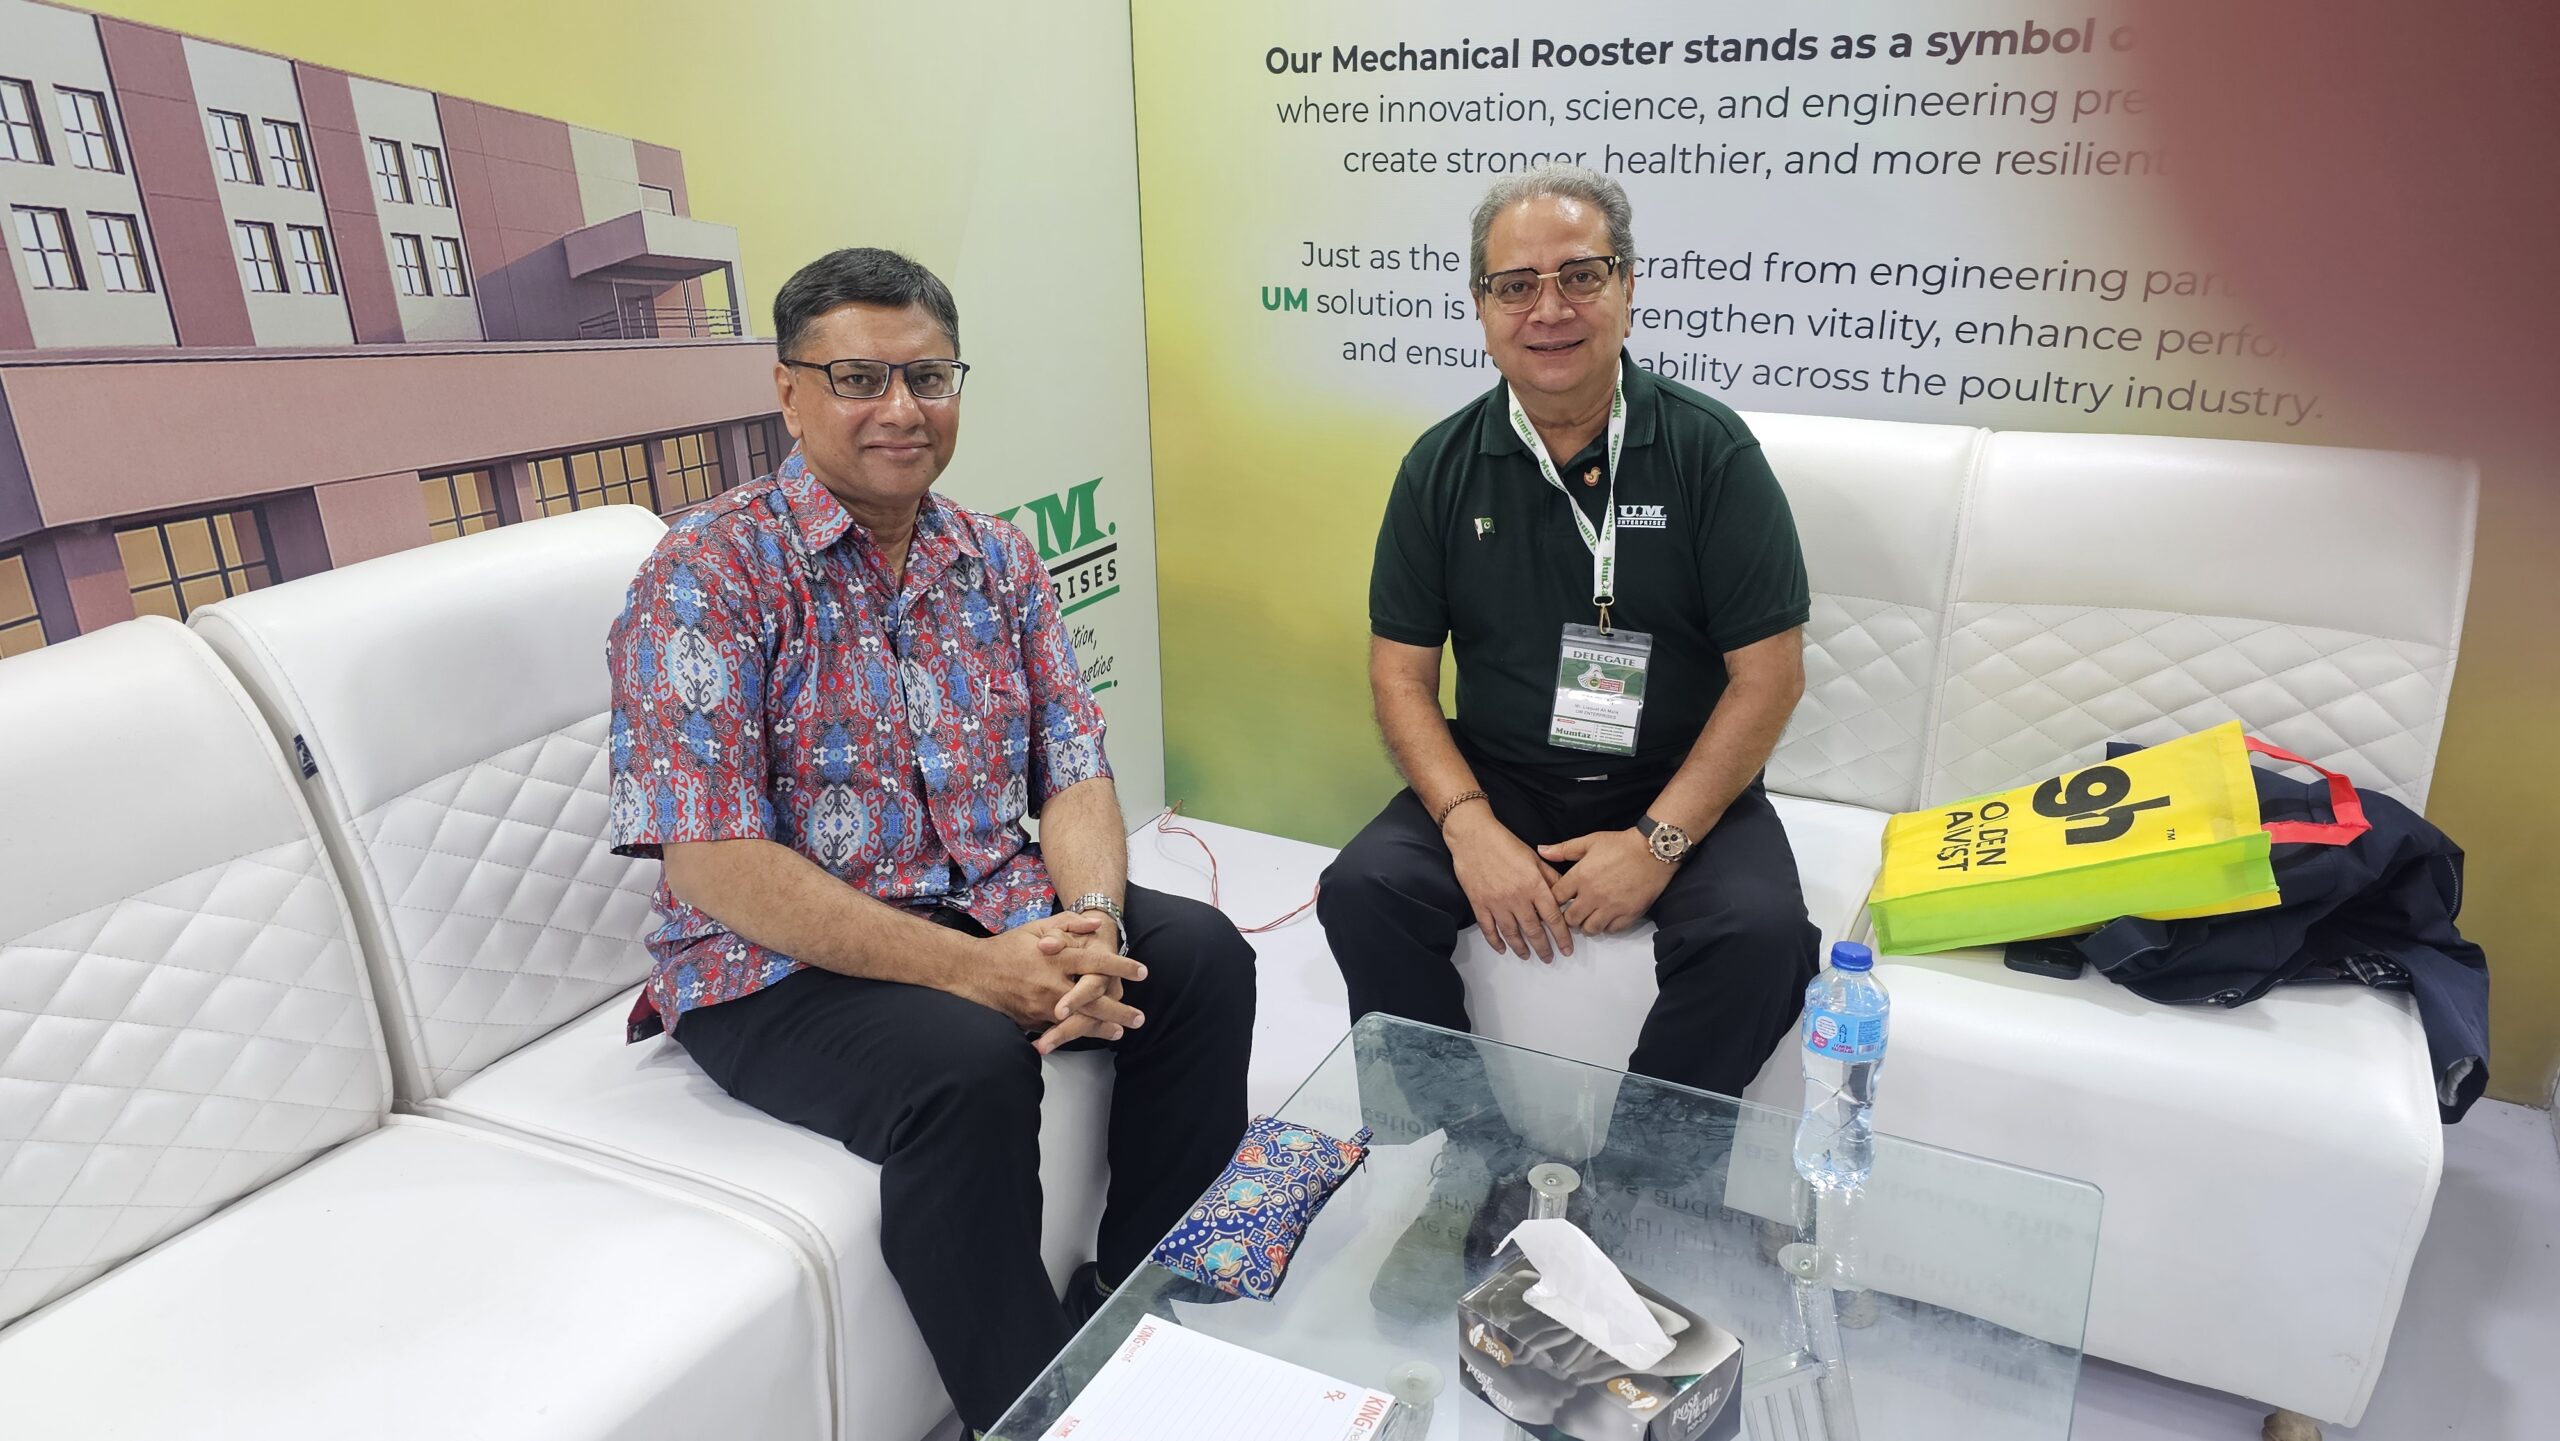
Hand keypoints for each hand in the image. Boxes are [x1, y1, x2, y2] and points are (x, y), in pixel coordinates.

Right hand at [968, 920, 1145, 1047]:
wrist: (972, 971)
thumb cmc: (1008, 946)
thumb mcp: (1038, 927)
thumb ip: (1069, 924)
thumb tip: (1098, 923)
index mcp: (1056, 958)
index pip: (1097, 962)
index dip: (1122, 967)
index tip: (1143, 972)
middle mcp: (1052, 983)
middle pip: (1094, 999)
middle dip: (1120, 1010)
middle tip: (1140, 1018)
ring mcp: (1041, 1005)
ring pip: (1079, 1020)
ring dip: (1102, 1028)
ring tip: (1120, 1031)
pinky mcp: (1031, 1020)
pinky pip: (1058, 1029)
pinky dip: (1077, 1032)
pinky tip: (1090, 1034)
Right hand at [1445, 806, 1571, 961]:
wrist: (1473, 836)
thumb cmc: (1504, 843)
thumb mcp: (1534, 857)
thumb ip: (1550, 877)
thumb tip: (1565, 894)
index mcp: (1534, 885)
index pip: (1553, 917)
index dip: (1562, 936)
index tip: (1566, 949)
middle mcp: (1517, 897)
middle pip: (1533, 930)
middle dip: (1543, 948)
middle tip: (1549, 958)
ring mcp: (1496, 903)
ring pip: (1511, 933)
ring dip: (1521, 948)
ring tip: (1527, 956)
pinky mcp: (1479, 904)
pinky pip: (1488, 929)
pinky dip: (1495, 941)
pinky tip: (1502, 948)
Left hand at [1541, 829, 1674, 935]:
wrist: (1653, 850)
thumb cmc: (1621, 845)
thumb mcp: (1590, 841)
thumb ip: (1563, 849)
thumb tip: (1541, 850)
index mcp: (1580, 876)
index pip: (1556, 899)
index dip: (1555, 901)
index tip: (1559, 901)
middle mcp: (1593, 895)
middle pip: (1570, 919)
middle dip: (1569, 917)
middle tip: (1573, 912)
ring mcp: (1611, 907)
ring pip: (1589, 929)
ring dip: (1586, 925)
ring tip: (1589, 917)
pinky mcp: (1628, 914)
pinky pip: (1610, 931)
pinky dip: (1606, 927)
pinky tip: (1606, 918)